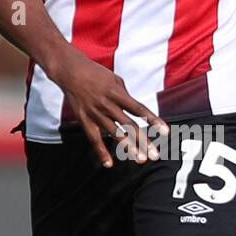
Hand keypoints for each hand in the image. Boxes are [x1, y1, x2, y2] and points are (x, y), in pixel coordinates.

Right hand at [48, 46, 168, 167]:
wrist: (70, 71)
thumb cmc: (95, 73)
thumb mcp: (115, 79)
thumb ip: (126, 96)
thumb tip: (135, 111)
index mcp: (117, 93)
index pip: (139, 109)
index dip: (153, 120)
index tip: (165, 131)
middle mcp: (107, 104)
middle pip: (129, 125)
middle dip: (143, 140)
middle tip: (154, 154)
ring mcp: (95, 113)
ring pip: (114, 133)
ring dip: (128, 147)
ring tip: (140, 159)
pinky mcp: (84, 120)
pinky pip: (94, 139)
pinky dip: (101, 151)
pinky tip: (109, 163)